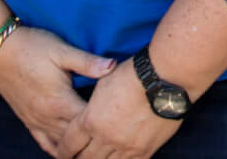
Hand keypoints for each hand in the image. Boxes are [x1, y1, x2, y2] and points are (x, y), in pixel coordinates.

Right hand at [0, 26, 117, 157]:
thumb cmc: (32, 47)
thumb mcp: (62, 50)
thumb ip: (87, 62)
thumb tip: (113, 66)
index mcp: (60, 102)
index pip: (89, 121)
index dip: (106, 121)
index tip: (122, 119)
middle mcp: (48, 117)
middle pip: (77, 137)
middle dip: (94, 136)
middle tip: (114, 135)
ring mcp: (37, 121)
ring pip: (62, 143)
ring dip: (78, 145)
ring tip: (97, 147)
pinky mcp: (28, 121)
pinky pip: (45, 143)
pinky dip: (58, 149)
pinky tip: (68, 153)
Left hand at [55, 56, 180, 158]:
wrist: (165, 79)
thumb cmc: (133, 74)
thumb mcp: (103, 84)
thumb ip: (93, 105)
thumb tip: (90, 113)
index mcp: (90, 120)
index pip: (69, 144)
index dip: (62, 151)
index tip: (61, 154)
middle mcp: (105, 138)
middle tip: (76, 158)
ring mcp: (125, 147)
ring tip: (96, 158)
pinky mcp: (144, 150)